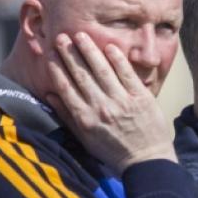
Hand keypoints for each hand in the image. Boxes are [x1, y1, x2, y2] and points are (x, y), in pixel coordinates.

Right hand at [45, 32, 176, 174]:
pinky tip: (109, 46)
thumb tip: (50, 94)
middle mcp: (101, 108)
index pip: (66, 88)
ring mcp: (122, 102)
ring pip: (102, 71)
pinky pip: (127, 74)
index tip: (50, 53)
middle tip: (61, 36)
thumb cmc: (114, 152)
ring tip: (80, 35)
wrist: (147, 162)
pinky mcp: (141, 98)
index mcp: (85, 119)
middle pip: (81, 75)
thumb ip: (68, 116)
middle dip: (70, 54)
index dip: (57, 68)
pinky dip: (118, 59)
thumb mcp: (85, 139)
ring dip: (90, 51)